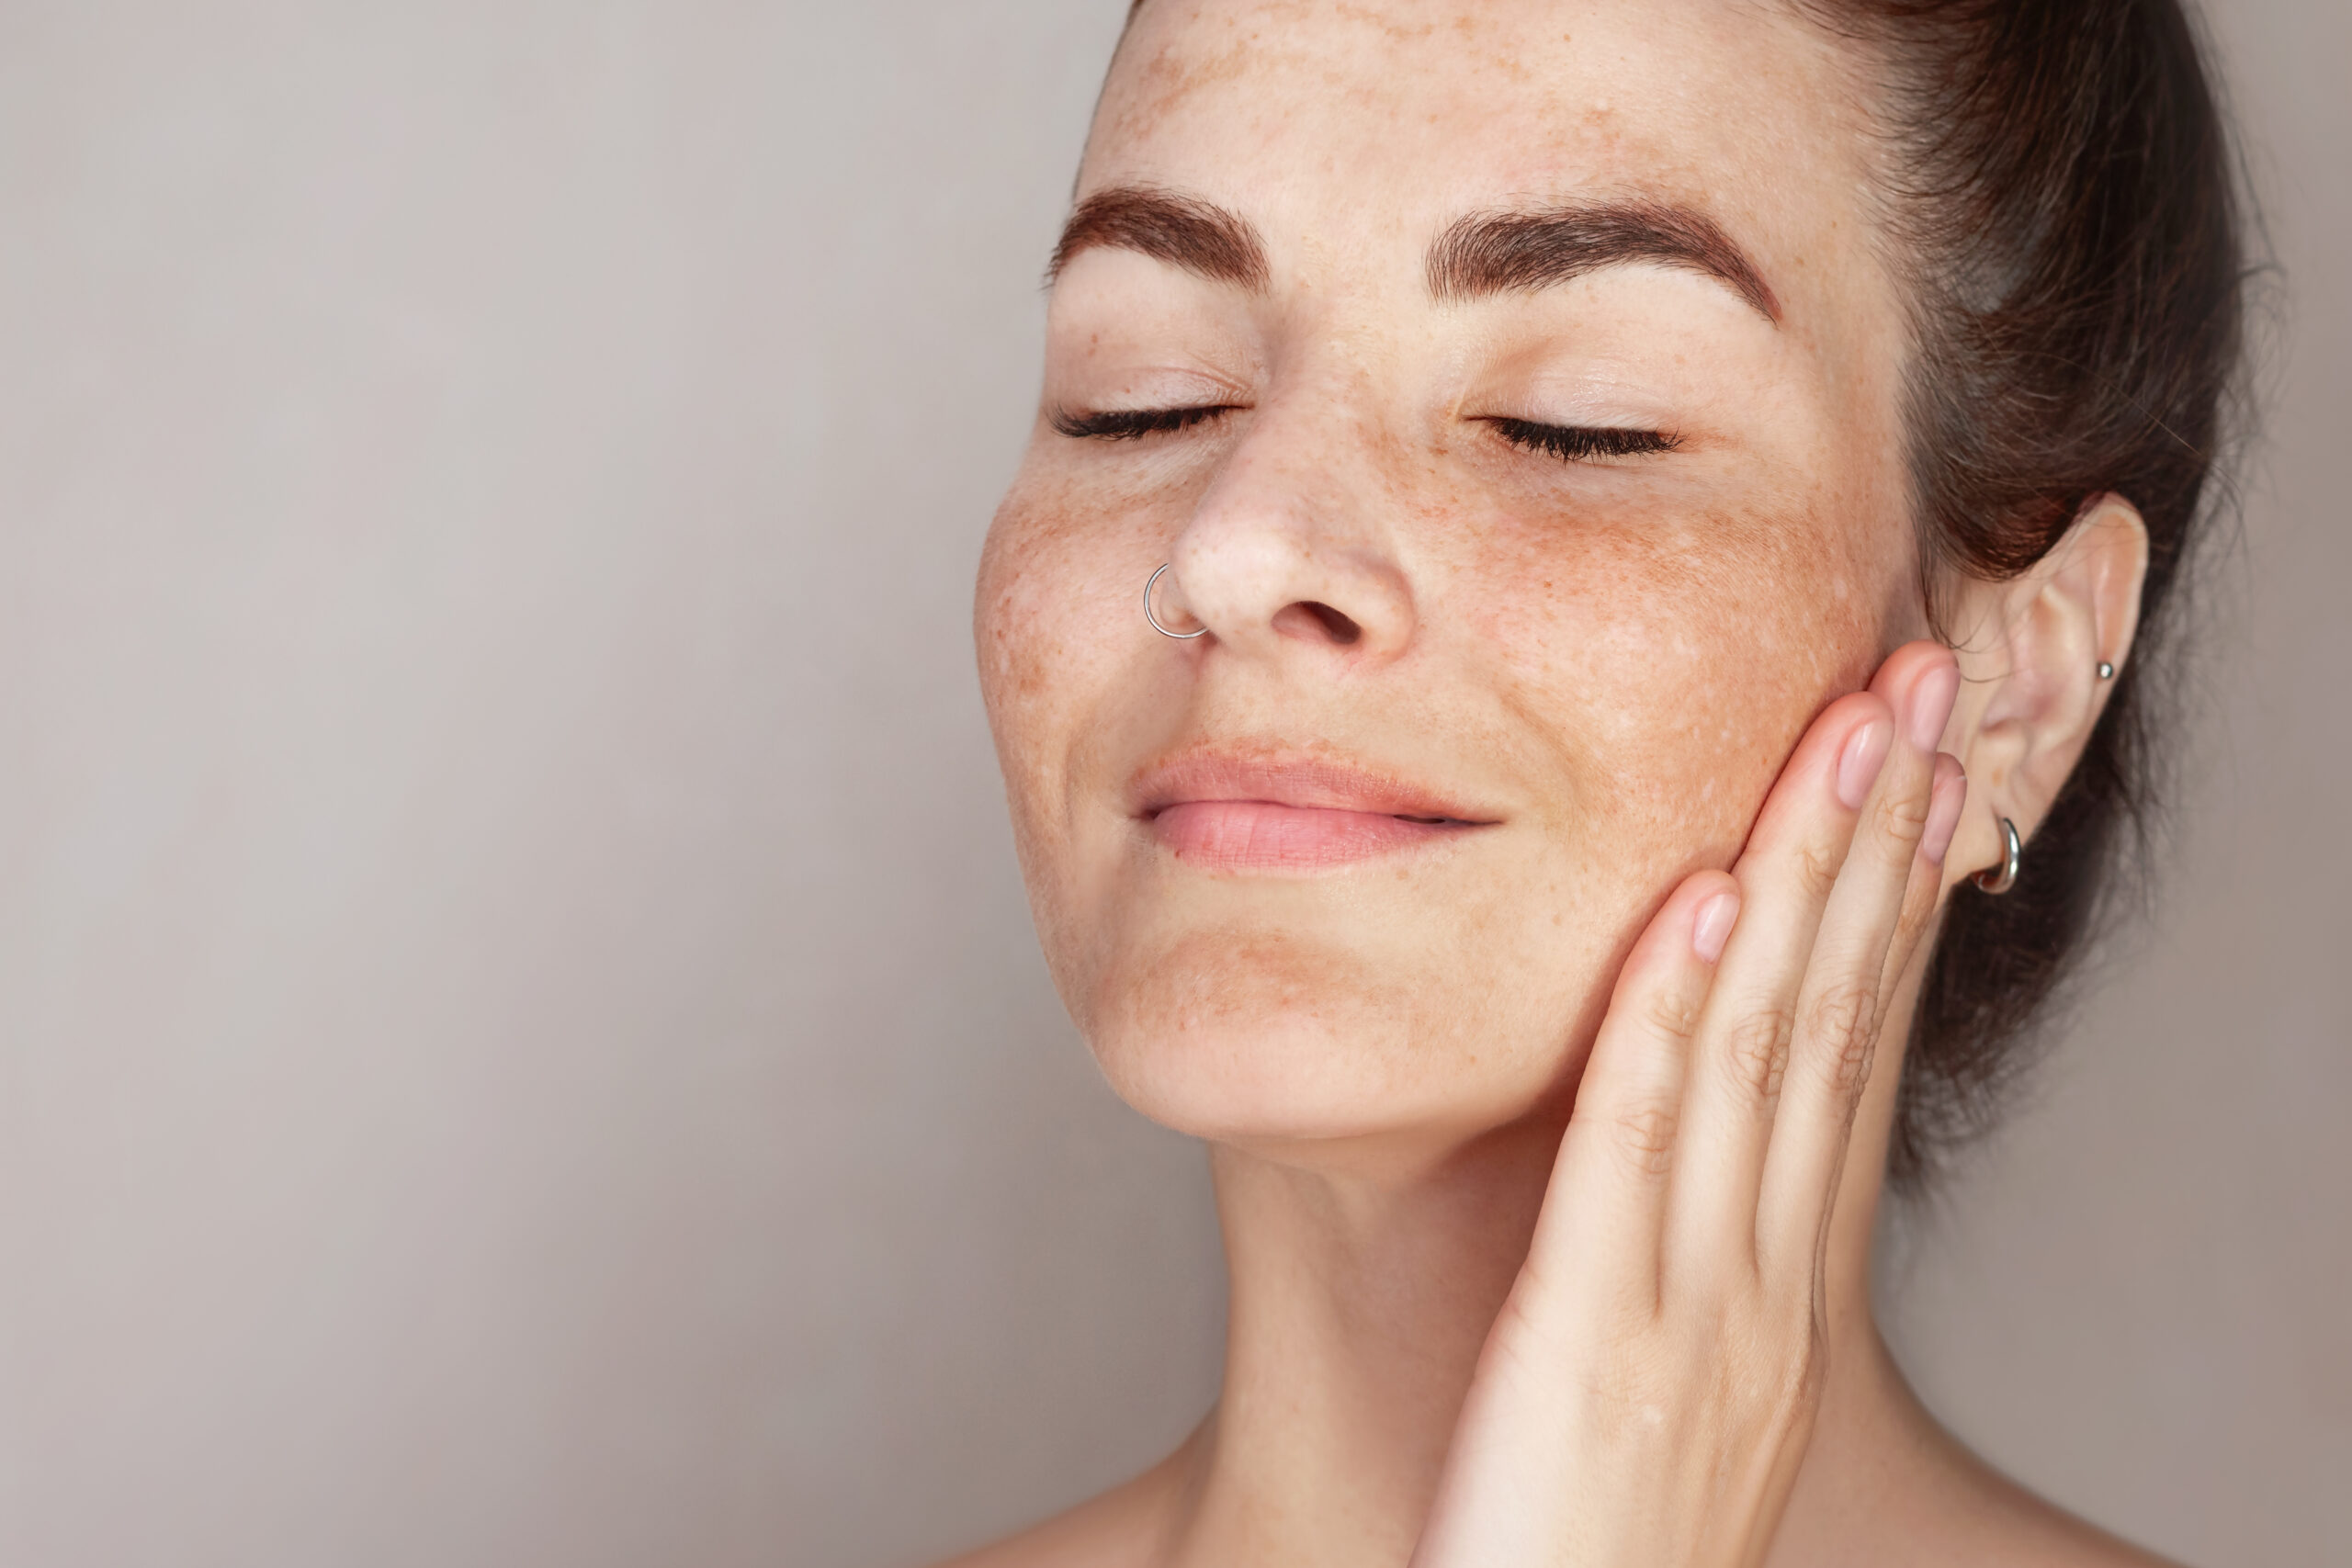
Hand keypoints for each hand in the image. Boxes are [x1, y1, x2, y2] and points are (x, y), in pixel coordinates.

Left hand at [1411, 642, 1968, 1567]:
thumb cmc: (1572, 1551)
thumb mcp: (1649, 1395)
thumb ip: (1663, 1275)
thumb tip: (1654, 1152)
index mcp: (1776, 1295)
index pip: (1846, 1056)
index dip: (1885, 899)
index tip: (1918, 768)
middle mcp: (1765, 1289)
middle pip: (1832, 1021)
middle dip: (1875, 840)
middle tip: (1919, 681)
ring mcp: (1698, 1315)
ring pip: (1763, 1055)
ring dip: (1801, 879)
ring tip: (1842, 729)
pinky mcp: (1596, 1345)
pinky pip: (1640, 1155)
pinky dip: (1668, 1019)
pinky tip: (1693, 903)